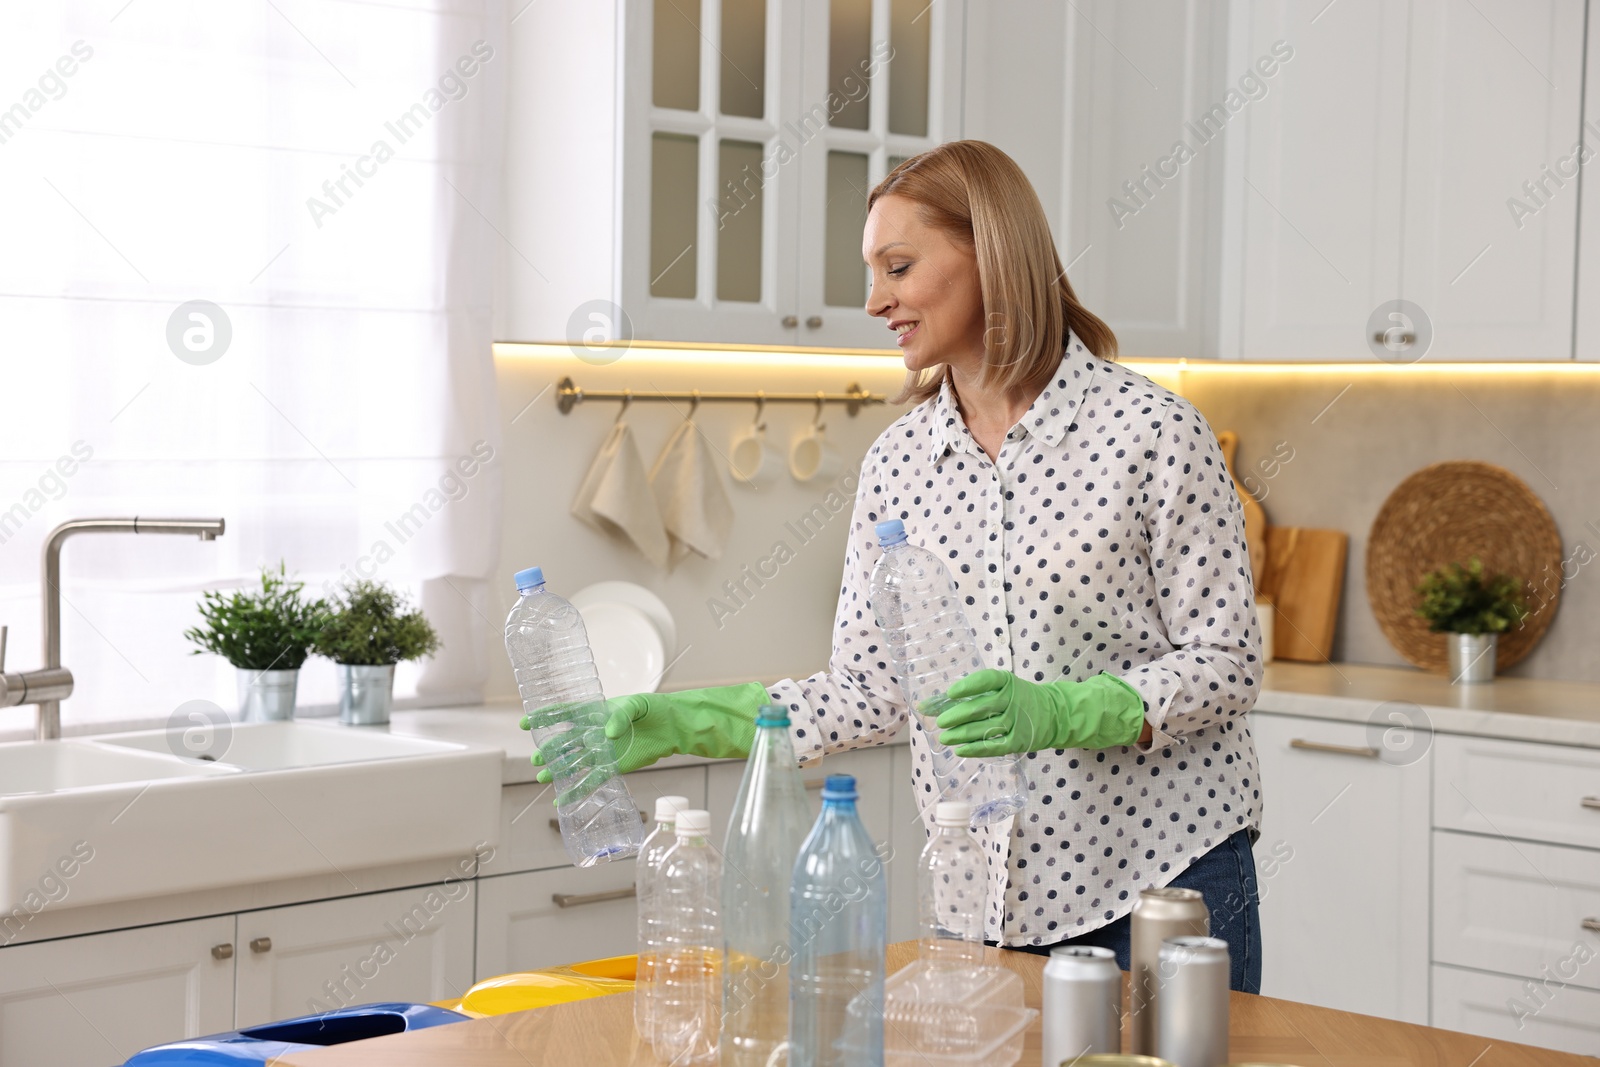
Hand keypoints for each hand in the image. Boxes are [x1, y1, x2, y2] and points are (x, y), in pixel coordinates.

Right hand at [521, 681, 767, 783]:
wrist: (672, 726)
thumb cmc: (653, 709)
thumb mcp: (638, 704)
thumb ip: (621, 715)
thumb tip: (609, 732)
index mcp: (594, 712)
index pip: (564, 714)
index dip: (545, 718)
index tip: (526, 723)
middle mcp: (593, 733)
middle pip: (565, 742)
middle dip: (549, 750)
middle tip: (537, 758)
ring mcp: (601, 751)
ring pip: (574, 763)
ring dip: (558, 772)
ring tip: (541, 778)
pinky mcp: (613, 767)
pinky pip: (591, 780)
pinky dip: (577, 791)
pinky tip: (562, 800)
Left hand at [932, 669, 1145, 756]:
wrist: (1055, 714)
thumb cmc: (1019, 698)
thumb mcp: (1002, 687)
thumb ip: (970, 693)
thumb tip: (929, 703)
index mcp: (1007, 682)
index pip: (986, 680)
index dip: (967, 687)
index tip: (950, 693)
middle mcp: (1012, 700)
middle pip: (980, 708)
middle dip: (956, 716)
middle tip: (940, 722)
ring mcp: (1016, 722)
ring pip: (983, 729)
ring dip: (960, 735)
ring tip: (944, 738)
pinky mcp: (1018, 741)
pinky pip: (994, 746)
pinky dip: (975, 749)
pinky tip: (960, 750)